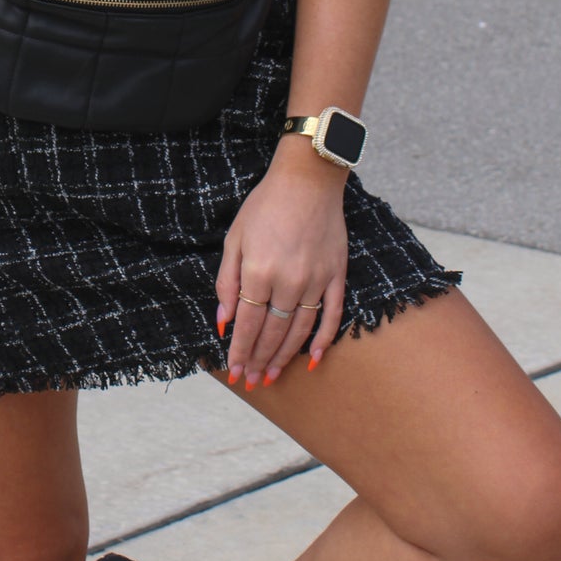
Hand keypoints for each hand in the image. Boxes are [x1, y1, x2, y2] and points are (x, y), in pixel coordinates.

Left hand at [215, 145, 348, 389]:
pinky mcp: (337, 275)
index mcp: (259, 271)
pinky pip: (332, 315)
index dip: (241, 350)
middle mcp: (289, 281)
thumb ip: (227, 283)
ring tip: (273, 376)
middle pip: (272, 332)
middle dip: (259, 359)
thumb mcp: (235, 239)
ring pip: (299, 330)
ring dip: (285, 356)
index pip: (248, 324)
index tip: (234, 371)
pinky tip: (313, 358)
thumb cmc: (265, 206)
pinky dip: (324, 339)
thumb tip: (224, 321)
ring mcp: (316, 280)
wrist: (308, 179)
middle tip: (251, 381)